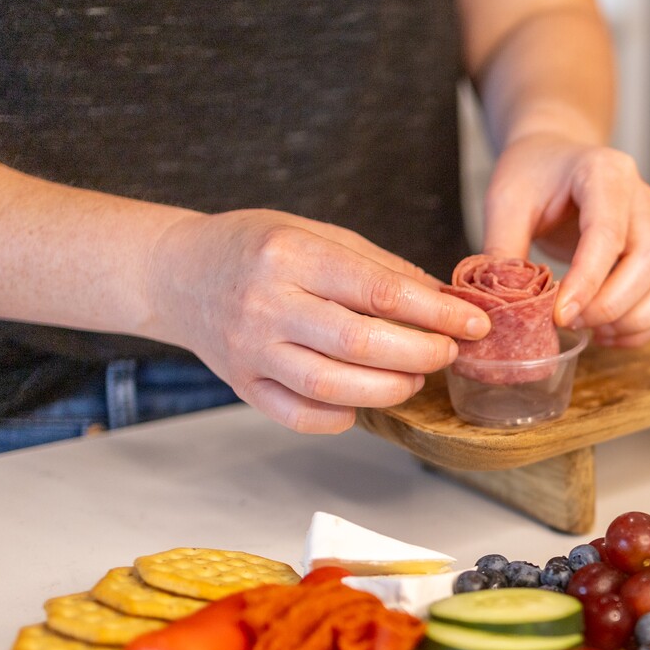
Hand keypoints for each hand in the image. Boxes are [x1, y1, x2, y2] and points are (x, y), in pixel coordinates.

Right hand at [143, 210, 489, 433]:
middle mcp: (267, 305)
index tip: (473, 324)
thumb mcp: (317, 233)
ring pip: (333, 386)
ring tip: (414, 377)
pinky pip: (300, 416)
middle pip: (361, 345)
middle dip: (421, 354)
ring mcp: (251, 350)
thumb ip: (379, 266)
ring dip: (389, 389)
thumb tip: (442, 299)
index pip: (379, 291)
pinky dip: (341, 416)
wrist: (176, 272)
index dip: (436, 313)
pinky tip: (363, 401)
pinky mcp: (241, 385)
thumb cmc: (255, 247)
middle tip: (448, 353)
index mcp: (291, 256)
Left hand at [480, 133, 649, 346]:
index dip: (587, 281)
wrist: (557, 158)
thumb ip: (503, 249)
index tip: (560, 315)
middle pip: (648, 261)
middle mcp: (643, 198)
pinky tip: (609, 331)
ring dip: (635, 318)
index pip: (607, 233)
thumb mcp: (506, 201)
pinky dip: (646, 323)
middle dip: (611, 305)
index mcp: (606, 173)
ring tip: (592, 331)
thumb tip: (505, 305)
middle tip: (570, 323)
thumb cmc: (534, 174)